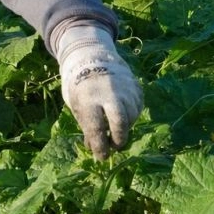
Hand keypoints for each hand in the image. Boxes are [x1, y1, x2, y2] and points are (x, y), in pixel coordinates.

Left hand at [57, 25, 142, 159]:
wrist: (93, 57)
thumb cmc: (80, 87)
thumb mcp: (76, 104)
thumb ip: (86, 125)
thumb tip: (96, 148)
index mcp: (88, 98)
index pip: (96, 128)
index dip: (100, 146)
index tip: (102, 156)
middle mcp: (108, 92)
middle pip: (120, 121)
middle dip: (119, 138)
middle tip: (115, 146)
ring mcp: (124, 88)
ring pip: (131, 116)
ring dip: (124, 127)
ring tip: (114, 126)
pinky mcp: (135, 86)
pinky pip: (137, 107)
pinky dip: (130, 115)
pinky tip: (121, 113)